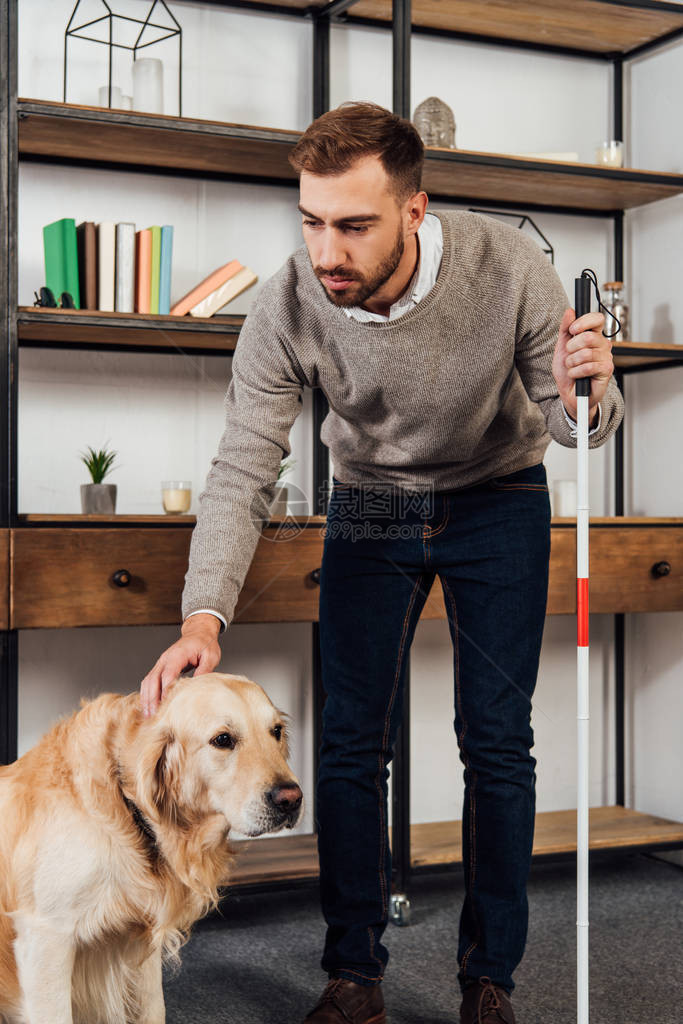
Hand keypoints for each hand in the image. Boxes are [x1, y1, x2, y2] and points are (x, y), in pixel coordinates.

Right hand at [140, 613, 221, 716]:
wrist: (199, 632)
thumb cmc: (205, 643)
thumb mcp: (211, 656)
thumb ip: (204, 670)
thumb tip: (197, 687)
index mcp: (177, 654)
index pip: (168, 674)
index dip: (166, 690)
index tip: (166, 706)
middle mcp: (165, 659)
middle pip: (153, 680)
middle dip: (152, 699)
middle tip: (153, 715)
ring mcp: (161, 662)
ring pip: (148, 681)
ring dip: (147, 698)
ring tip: (148, 715)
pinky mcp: (160, 667)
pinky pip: (149, 681)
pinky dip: (147, 694)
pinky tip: (148, 706)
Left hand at [552, 308, 613, 423]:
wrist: (569, 393)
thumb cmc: (568, 371)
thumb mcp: (562, 347)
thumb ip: (565, 328)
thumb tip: (570, 311)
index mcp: (593, 336)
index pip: (597, 319)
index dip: (584, 322)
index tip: (572, 330)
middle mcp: (602, 345)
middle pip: (588, 337)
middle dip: (572, 347)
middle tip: (569, 356)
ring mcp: (606, 357)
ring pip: (586, 353)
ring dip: (572, 362)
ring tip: (572, 368)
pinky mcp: (607, 370)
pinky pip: (589, 366)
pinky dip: (577, 372)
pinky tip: (576, 375)